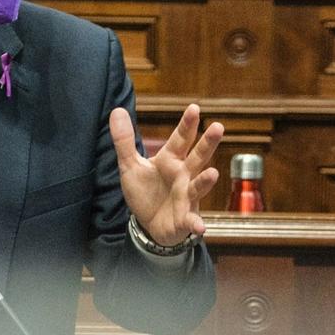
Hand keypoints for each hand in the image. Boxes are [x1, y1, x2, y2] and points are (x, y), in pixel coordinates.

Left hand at [111, 103, 221, 246]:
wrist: (149, 224)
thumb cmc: (146, 192)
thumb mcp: (130, 165)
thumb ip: (124, 140)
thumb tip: (116, 110)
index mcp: (171, 159)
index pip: (180, 139)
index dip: (187, 124)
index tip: (194, 108)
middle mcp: (184, 175)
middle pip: (198, 157)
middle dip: (208, 143)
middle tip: (218, 127)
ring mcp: (187, 196)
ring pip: (198, 186)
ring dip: (206, 181)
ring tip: (213, 173)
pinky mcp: (185, 218)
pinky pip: (192, 220)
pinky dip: (196, 223)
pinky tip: (200, 226)